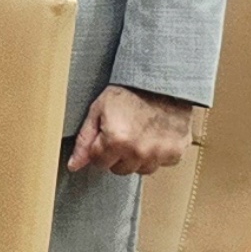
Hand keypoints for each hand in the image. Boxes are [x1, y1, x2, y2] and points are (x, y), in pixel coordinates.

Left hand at [66, 83, 197, 175]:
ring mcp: (159, 154)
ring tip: (139, 134)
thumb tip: (74, 164)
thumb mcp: (98, 110)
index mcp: (116, 141)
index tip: (105, 135)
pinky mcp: (176, 153)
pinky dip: (157, 153)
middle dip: (117, 155)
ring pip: (141, 169)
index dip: (99, 148)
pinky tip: (154, 136)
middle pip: (119, 169)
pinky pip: (162, 164)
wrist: (161, 81)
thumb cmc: (129, 91)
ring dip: (137, 157)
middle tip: (123, 133)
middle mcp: (138, 152)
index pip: (99, 163)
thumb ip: (84, 140)